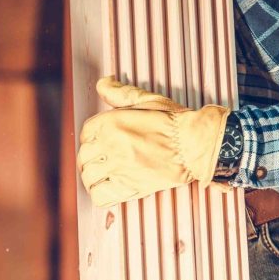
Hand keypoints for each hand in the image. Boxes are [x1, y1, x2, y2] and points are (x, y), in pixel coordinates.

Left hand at [77, 77, 229, 207]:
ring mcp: (118, 167)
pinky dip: (100, 195)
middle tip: (104, 161)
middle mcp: (111, 144)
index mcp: (111, 122)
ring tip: (105, 176)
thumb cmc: (175, 122)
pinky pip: (100, 196)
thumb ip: (121, 93)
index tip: (102, 144)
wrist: (194, 144)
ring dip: (94, 178)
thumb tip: (103, 83)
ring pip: (89, 177)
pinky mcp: (128, 186)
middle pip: (84, 156)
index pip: (85, 133)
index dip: (92, 139)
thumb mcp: (147, 100)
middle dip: (92, 159)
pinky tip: (109, 189)